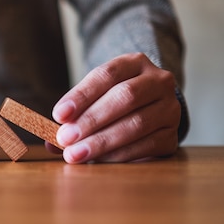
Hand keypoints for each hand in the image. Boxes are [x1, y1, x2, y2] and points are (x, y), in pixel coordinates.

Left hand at [50, 53, 180, 163]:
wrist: (150, 107)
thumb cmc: (112, 100)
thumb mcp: (95, 95)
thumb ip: (74, 114)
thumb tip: (51, 142)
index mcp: (135, 63)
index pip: (107, 75)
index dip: (82, 95)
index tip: (59, 115)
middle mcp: (159, 81)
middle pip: (125, 97)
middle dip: (91, 120)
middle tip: (66, 138)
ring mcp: (170, 108)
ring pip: (137, 124)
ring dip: (102, 142)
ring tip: (75, 154)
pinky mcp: (172, 135)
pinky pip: (147, 146)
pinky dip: (119, 155)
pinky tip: (98, 160)